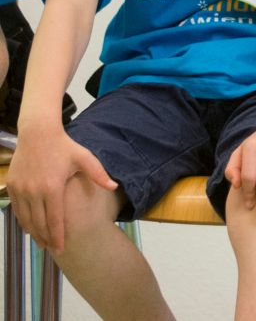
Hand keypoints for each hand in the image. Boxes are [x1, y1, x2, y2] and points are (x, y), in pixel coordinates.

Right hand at [8, 125, 117, 250]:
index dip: (58, 236)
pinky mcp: (11, 186)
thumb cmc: (64, 146)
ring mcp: (20, 189)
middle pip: (39, 223)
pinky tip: (30, 227)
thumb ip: (98, 174)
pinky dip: (23, 220)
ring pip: (25, 218)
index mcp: (52, 187)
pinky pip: (17, 209)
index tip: (61, 249)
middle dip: (46, 239)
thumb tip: (114, 186)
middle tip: (53, 250)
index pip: (55, 220)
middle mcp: (33, 191)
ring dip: (33, 232)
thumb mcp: (84, 158)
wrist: (37, 133)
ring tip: (42, 242)